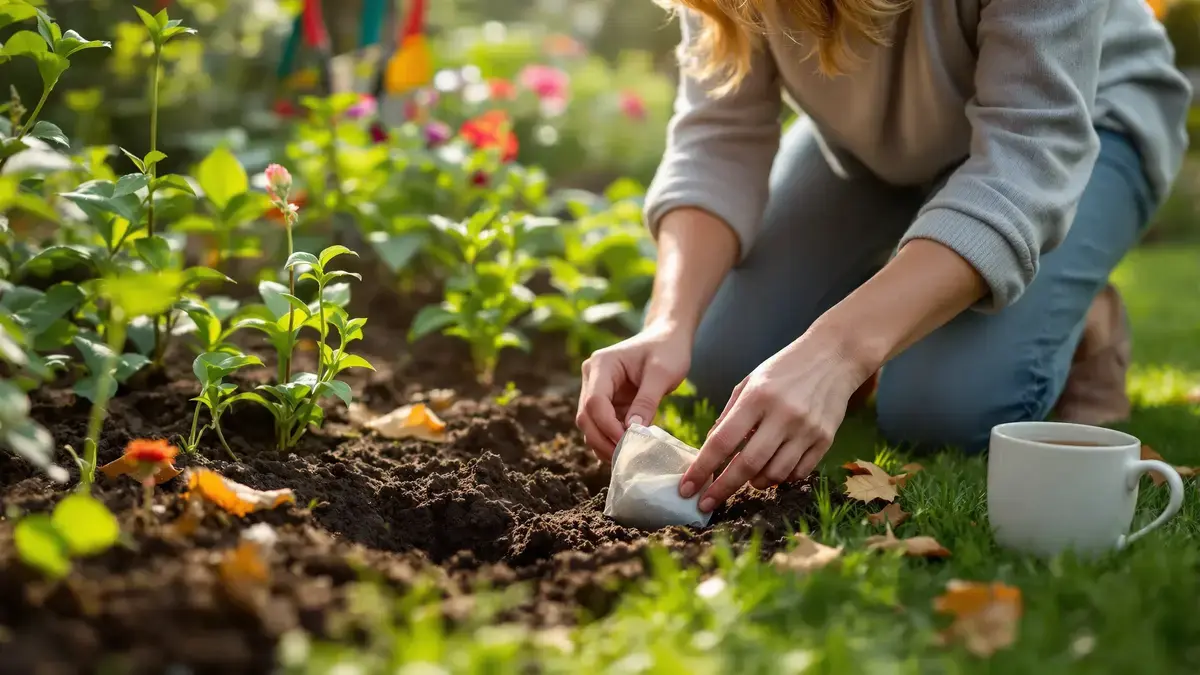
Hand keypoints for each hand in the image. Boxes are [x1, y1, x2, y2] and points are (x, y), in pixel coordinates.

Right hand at [576, 325, 692, 460]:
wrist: (668, 338)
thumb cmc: (667, 350)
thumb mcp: (662, 374)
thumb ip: (647, 401)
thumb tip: (633, 431)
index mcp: (602, 365)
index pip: (594, 402)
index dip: (607, 426)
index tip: (627, 443)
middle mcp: (592, 378)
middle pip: (586, 417)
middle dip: (602, 440)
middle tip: (625, 459)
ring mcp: (597, 391)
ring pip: (590, 425)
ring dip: (604, 444)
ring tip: (627, 458)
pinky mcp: (608, 402)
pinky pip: (603, 426)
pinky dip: (611, 440)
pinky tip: (627, 452)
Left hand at [679, 328, 873, 512]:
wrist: (834, 356)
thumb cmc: (784, 369)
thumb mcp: (750, 382)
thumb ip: (729, 415)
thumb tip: (711, 449)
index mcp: (757, 397)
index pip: (723, 441)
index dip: (703, 468)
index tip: (687, 488)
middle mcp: (783, 415)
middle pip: (748, 464)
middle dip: (723, 488)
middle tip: (706, 503)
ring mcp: (807, 429)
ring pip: (775, 474)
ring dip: (755, 483)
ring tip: (748, 479)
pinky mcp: (825, 439)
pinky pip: (799, 472)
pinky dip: (781, 478)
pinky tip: (773, 471)